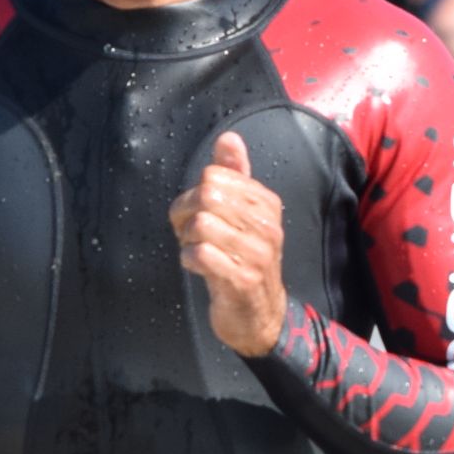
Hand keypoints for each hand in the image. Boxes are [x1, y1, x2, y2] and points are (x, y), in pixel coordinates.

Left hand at [169, 130, 287, 356]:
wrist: (259, 315)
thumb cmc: (244, 260)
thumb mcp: (242, 214)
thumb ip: (235, 175)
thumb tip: (229, 138)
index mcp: (266, 203)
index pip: (215, 176)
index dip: (192, 193)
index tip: (194, 213)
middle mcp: (267, 225)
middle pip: (207, 196)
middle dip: (185, 214)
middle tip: (188, 232)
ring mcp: (257, 254)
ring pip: (201, 224)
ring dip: (186, 239)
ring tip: (195, 249)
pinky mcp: (243, 280)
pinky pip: (200, 254)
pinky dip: (188, 259)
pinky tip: (196, 265)